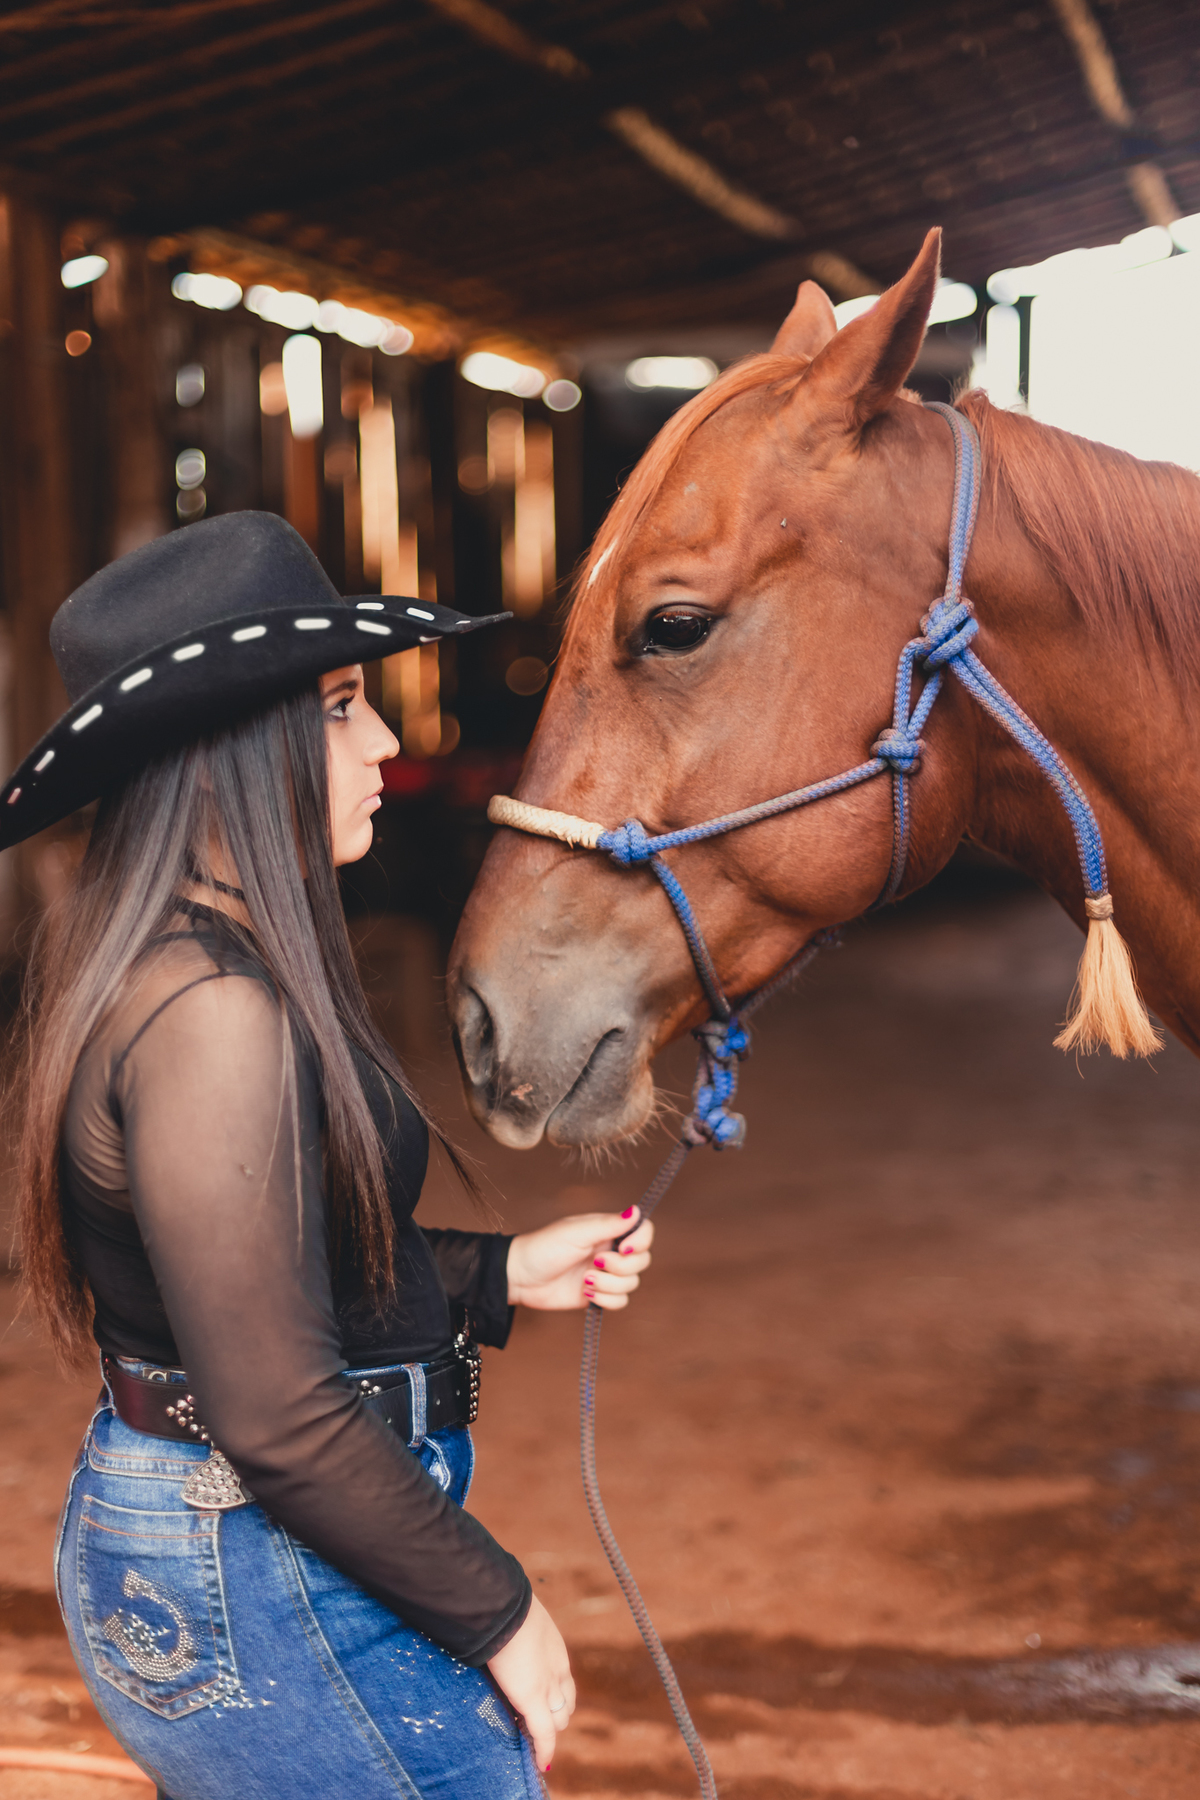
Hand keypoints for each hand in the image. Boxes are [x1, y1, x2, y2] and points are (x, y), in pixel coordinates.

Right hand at [487, 1594, 574, 1772]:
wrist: (504, 1609)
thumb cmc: (502, 1606)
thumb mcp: (515, 1617)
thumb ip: (511, 1627)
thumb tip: (491, 1618)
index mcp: (554, 1650)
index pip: (563, 1683)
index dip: (556, 1697)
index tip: (545, 1703)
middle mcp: (557, 1671)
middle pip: (565, 1704)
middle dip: (554, 1715)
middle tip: (535, 1723)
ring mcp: (548, 1687)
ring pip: (558, 1720)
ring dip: (548, 1729)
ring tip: (533, 1740)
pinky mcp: (533, 1701)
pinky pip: (543, 1734)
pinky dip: (543, 1749)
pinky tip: (542, 1762)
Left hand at [507, 1207, 653, 1310]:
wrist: (521, 1278)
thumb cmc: (544, 1248)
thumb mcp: (576, 1233)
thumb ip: (609, 1224)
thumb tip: (636, 1210)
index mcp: (608, 1230)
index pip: (643, 1231)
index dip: (641, 1241)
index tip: (624, 1247)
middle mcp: (611, 1250)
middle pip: (641, 1261)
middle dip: (620, 1267)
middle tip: (594, 1262)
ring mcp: (606, 1274)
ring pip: (631, 1283)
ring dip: (608, 1284)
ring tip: (584, 1279)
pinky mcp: (599, 1294)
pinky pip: (620, 1301)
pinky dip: (606, 1299)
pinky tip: (585, 1292)